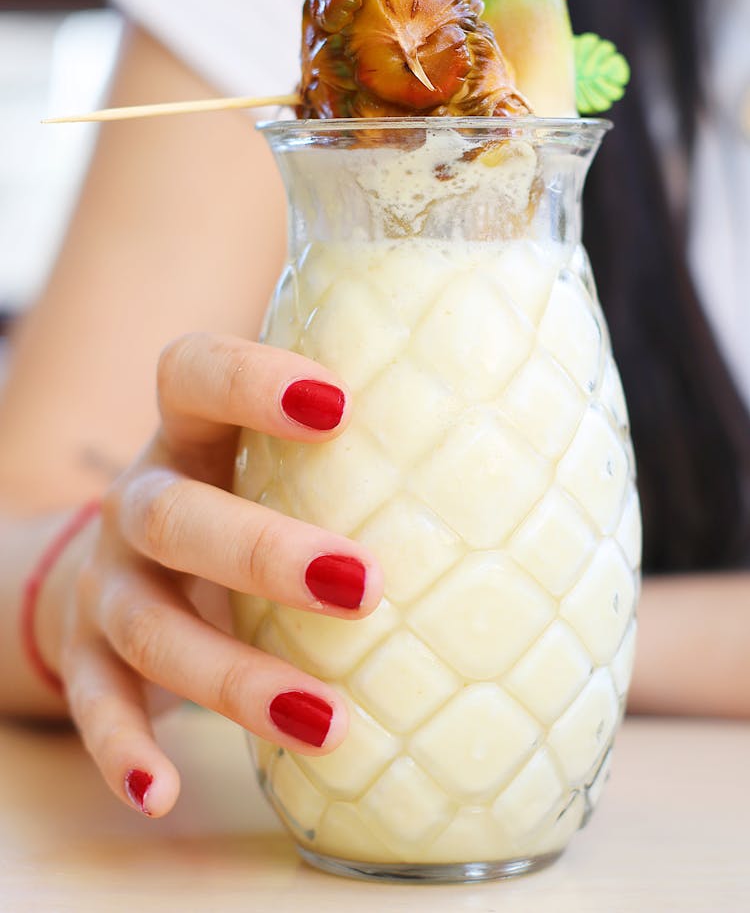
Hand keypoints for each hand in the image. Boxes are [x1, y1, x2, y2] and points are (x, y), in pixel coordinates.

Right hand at [51, 333, 382, 816]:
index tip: (340, 406)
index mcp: (191, 434)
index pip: (192, 374)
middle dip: (264, 552)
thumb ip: (365, 452)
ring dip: (233, 675)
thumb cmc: (244, 502)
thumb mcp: (278, 465)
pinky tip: (164, 792)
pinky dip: (123, 747)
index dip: (249, 382)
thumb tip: (528, 453)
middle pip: (174, 514)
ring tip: (329, 721)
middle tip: (364, 585)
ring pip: (149, 624)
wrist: (121, 562)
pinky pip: (96, 703)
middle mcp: (139, 499)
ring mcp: (108, 580)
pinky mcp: (86, 655)